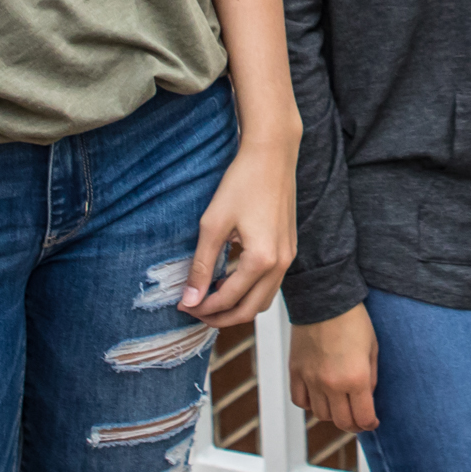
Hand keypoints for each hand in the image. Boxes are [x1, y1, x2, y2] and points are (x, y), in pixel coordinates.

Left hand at [182, 138, 295, 327]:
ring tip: (209, 299)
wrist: (273, 155)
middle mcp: (281, 264)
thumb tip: (189, 299)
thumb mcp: (213, 224)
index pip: (229, 300)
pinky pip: (270, 284)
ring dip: (237, 307)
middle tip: (194, 310)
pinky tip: (228, 280)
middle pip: (250, 310)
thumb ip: (201, 265)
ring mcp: (288, 257)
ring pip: (263, 300)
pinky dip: (249, 291)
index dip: (202, 308)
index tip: (181, 305)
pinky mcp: (288, 248)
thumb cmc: (242, 182)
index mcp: (262, 260)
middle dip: (220, 317)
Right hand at [288, 304, 380, 435]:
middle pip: (341, 421)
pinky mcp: (295, 371)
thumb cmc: (354, 320)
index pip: (363, 418)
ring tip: (340, 405)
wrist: (324, 298)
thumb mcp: (373, 349)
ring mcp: (311, 379)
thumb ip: (372, 379)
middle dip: (353, 425)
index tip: (373, 422)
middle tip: (358, 419)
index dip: (370, 424)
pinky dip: (310, 404)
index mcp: (356, 378)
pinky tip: (319, 396)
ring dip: (333, 414)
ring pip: (321, 414)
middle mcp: (332, 384)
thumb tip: (368, 400)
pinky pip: (300, 401)